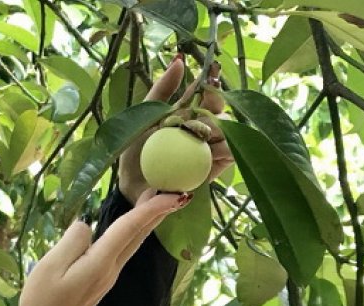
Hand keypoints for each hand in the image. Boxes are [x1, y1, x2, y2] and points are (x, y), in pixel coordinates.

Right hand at [18, 189, 189, 305]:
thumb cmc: (42, 300)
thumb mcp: (50, 265)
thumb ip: (73, 241)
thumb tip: (86, 226)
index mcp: (100, 263)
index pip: (130, 228)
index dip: (152, 208)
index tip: (175, 195)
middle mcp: (111, 270)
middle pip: (138, 236)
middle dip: (156, 212)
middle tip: (173, 191)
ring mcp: (108, 278)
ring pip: (132, 244)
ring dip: (145, 222)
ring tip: (154, 201)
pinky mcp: (101, 282)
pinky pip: (121, 252)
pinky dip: (131, 234)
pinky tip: (128, 228)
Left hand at [117, 57, 234, 204]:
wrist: (133, 187)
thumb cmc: (135, 153)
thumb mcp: (145, 117)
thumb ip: (161, 90)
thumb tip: (180, 60)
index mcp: (186, 113)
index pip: (204, 92)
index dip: (211, 80)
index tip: (213, 71)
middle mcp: (200, 127)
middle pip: (218, 110)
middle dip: (214, 106)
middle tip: (200, 112)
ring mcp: (209, 147)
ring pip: (228, 130)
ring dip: (219, 128)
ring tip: (203, 134)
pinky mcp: (215, 166)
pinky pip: (230, 154)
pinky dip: (227, 148)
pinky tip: (215, 148)